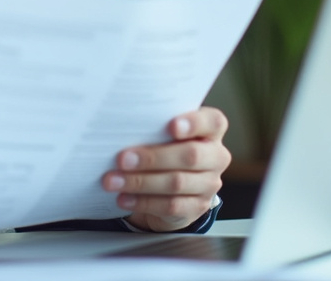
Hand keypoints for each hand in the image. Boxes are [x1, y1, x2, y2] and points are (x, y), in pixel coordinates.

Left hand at [102, 107, 229, 231]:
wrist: (174, 185)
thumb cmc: (166, 147)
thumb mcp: (165, 133)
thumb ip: (155, 127)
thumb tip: (121, 127)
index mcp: (211, 131)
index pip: (213, 122)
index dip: (194, 123)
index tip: (171, 125)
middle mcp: (216, 157)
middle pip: (191, 155)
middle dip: (153, 158)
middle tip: (122, 159)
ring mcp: (209, 184)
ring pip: (176, 183)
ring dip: (140, 182)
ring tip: (114, 180)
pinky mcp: (197, 207)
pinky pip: (170, 206)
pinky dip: (143, 202)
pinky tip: (124, 198)